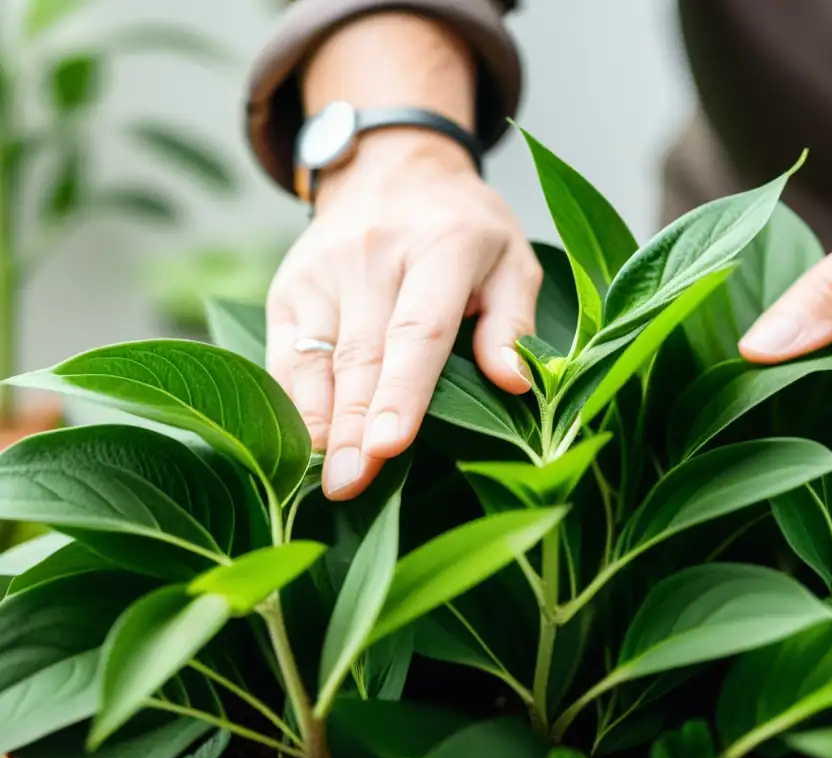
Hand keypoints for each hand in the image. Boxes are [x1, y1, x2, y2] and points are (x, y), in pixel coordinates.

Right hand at [266, 130, 538, 498]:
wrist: (390, 167)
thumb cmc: (463, 226)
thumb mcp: (511, 257)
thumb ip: (513, 321)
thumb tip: (515, 384)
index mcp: (441, 248)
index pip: (419, 328)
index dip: (404, 390)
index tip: (391, 445)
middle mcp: (374, 256)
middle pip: (361, 355)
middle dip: (355, 428)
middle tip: (351, 486)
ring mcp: (323, 272)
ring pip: (314, 360)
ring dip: (318, 424)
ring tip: (324, 479)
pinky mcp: (289, 288)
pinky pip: (284, 356)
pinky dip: (292, 403)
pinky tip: (304, 445)